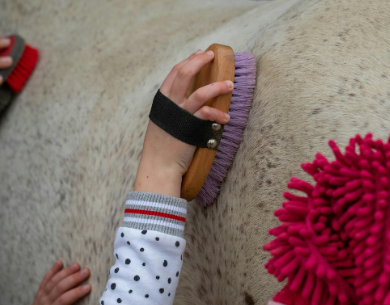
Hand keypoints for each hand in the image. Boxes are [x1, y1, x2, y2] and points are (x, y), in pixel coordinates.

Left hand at [20, 261, 90, 304]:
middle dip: (74, 278)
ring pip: (53, 281)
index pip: (65, 299)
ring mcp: (41, 297)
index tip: (89, 287)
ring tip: (77, 265)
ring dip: (65, 272)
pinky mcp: (39, 293)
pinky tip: (60, 262)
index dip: (76, 292)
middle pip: (60, 287)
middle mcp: (45, 303)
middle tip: (86, 271)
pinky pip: (45, 280)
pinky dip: (52, 270)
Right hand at [133, 49, 233, 196]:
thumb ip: (173, 110)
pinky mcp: (191, 128)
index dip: (188, 61)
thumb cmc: (162, 148)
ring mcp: (180, 115)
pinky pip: (207, 115)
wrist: (159, 166)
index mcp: (162, 101)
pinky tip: (226, 118)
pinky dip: (218, 115)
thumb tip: (187, 101)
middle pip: (184, 74)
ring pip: (199, 92)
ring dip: (217, 86)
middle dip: (199, 61)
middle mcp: (170, 105)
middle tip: (212, 55)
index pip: (174, 73)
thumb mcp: (163, 123)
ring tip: (230, 84)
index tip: (200, 54)